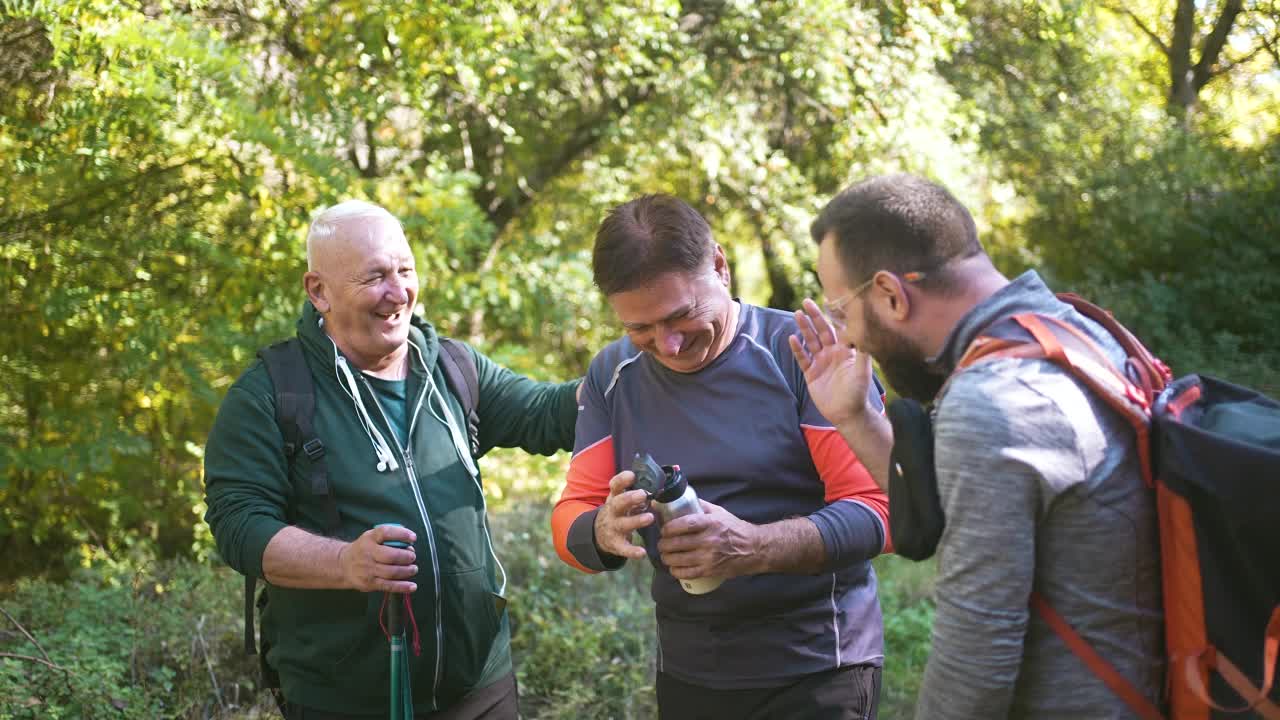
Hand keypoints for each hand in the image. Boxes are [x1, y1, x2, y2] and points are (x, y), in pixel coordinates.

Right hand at [339, 524, 418, 593]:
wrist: (344, 565)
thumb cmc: (364, 549)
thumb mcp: (371, 537)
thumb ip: (389, 538)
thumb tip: (409, 544)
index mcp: (369, 538)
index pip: (386, 533)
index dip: (402, 534)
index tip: (413, 538)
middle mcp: (368, 553)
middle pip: (391, 556)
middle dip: (406, 556)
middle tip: (412, 556)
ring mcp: (368, 570)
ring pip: (392, 572)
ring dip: (407, 571)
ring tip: (413, 568)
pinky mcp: (370, 583)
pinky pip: (389, 586)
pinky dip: (403, 587)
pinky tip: (412, 586)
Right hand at [593, 470, 653, 559]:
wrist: (599, 535)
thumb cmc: (617, 513)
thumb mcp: (621, 500)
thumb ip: (635, 493)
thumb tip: (656, 484)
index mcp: (614, 498)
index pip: (615, 486)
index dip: (622, 480)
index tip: (632, 475)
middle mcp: (612, 511)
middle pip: (618, 503)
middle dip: (629, 498)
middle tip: (643, 494)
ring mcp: (613, 528)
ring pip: (623, 524)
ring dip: (636, 521)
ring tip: (650, 518)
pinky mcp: (616, 544)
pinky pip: (624, 548)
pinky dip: (632, 551)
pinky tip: (642, 553)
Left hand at [656, 500, 759, 579]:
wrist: (754, 549)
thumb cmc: (734, 529)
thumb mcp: (719, 512)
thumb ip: (700, 506)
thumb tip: (679, 498)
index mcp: (710, 523)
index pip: (683, 524)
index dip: (668, 527)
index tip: (664, 529)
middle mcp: (709, 540)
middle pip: (676, 543)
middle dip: (663, 544)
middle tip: (662, 543)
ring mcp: (709, 557)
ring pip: (678, 559)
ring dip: (667, 557)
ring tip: (665, 555)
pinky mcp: (710, 571)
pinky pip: (686, 573)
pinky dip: (676, 571)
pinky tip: (673, 567)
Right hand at [789, 298, 875, 426]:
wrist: (847, 413)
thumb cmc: (858, 391)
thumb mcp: (863, 370)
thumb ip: (863, 350)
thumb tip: (865, 330)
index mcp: (846, 350)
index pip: (838, 328)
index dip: (833, 314)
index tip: (828, 299)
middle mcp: (832, 353)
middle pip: (822, 331)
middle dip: (814, 316)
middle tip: (806, 302)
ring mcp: (821, 362)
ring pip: (810, 341)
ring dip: (804, 328)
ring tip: (797, 314)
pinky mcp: (811, 374)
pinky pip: (802, 358)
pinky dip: (797, 349)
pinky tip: (792, 338)